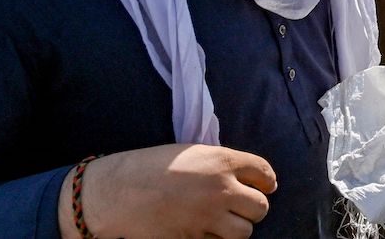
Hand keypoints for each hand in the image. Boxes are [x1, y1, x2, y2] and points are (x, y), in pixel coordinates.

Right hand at [60, 143, 275, 238]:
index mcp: (222, 161)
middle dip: (254, 207)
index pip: (264, 172)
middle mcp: (221, 189)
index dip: (268, 181)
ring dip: (238, 228)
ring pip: (244, 231)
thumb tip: (245, 176)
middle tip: (243, 206)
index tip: (266, 186)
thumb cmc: (151, 167)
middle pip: (260, 207)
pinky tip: (206, 231)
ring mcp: (207, 217)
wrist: (116, 192)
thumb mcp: (192, 153)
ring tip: (226, 222)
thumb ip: (221, 163)